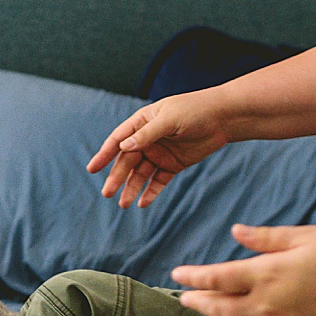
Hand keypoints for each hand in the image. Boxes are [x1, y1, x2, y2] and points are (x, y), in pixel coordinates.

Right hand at [86, 89, 229, 207]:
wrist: (224, 118)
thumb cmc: (195, 110)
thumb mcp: (169, 119)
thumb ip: (147, 134)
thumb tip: (124, 147)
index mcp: (142, 122)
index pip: (118, 140)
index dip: (104, 154)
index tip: (92, 169)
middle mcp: (148, 139)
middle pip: (127, 161)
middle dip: (117, 177)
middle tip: (107, 193)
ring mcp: (160, 153)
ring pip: (141, 174)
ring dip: (131, 188)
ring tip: (124, 204)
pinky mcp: (173, 164)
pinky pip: (158, 181)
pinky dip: (151, 192)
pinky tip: (143, 203)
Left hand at [171, 224, 315, 315]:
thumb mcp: (307, 237)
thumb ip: (267, 238)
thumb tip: (236, 232)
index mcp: (268, 275)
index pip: (217, 278)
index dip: (194, 276)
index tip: (177, 273)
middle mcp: (266, 306)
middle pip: (217, 307)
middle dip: (197, 301)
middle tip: (183, 297)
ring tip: (204, 309)